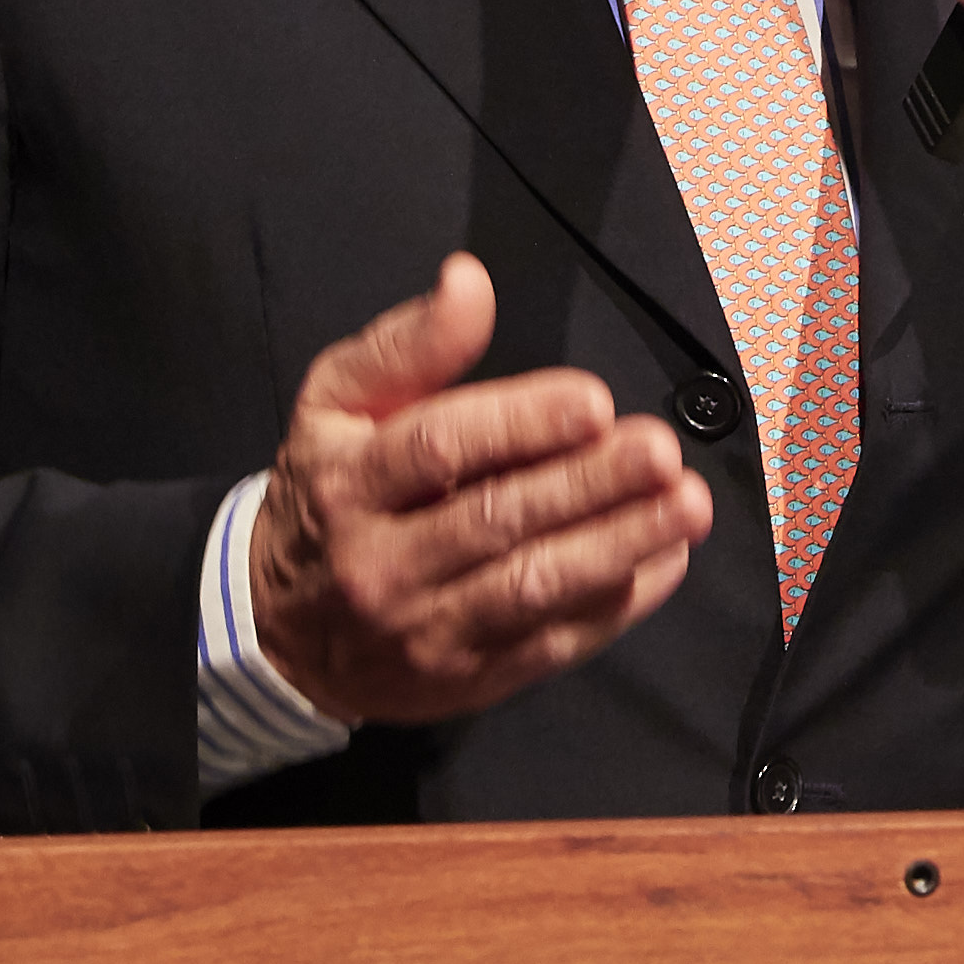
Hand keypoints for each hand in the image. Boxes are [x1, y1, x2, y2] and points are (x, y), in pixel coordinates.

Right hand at [248, 252, 713, 723]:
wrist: (279, 631)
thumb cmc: (326, 493)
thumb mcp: (339, 403)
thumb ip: (408, 344)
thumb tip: (470, 281)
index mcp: (347, 482)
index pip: (438, 448)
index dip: (520, 423)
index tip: (593, 401)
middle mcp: (380, 563)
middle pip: (494, 522)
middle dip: (588, 486)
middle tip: (660, 452)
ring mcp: (423, 631)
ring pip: (530, 589)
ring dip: (617, 546)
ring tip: (684, 507)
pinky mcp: (463, 682)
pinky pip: (548, 645)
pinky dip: (614, 606)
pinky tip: (663, 562)